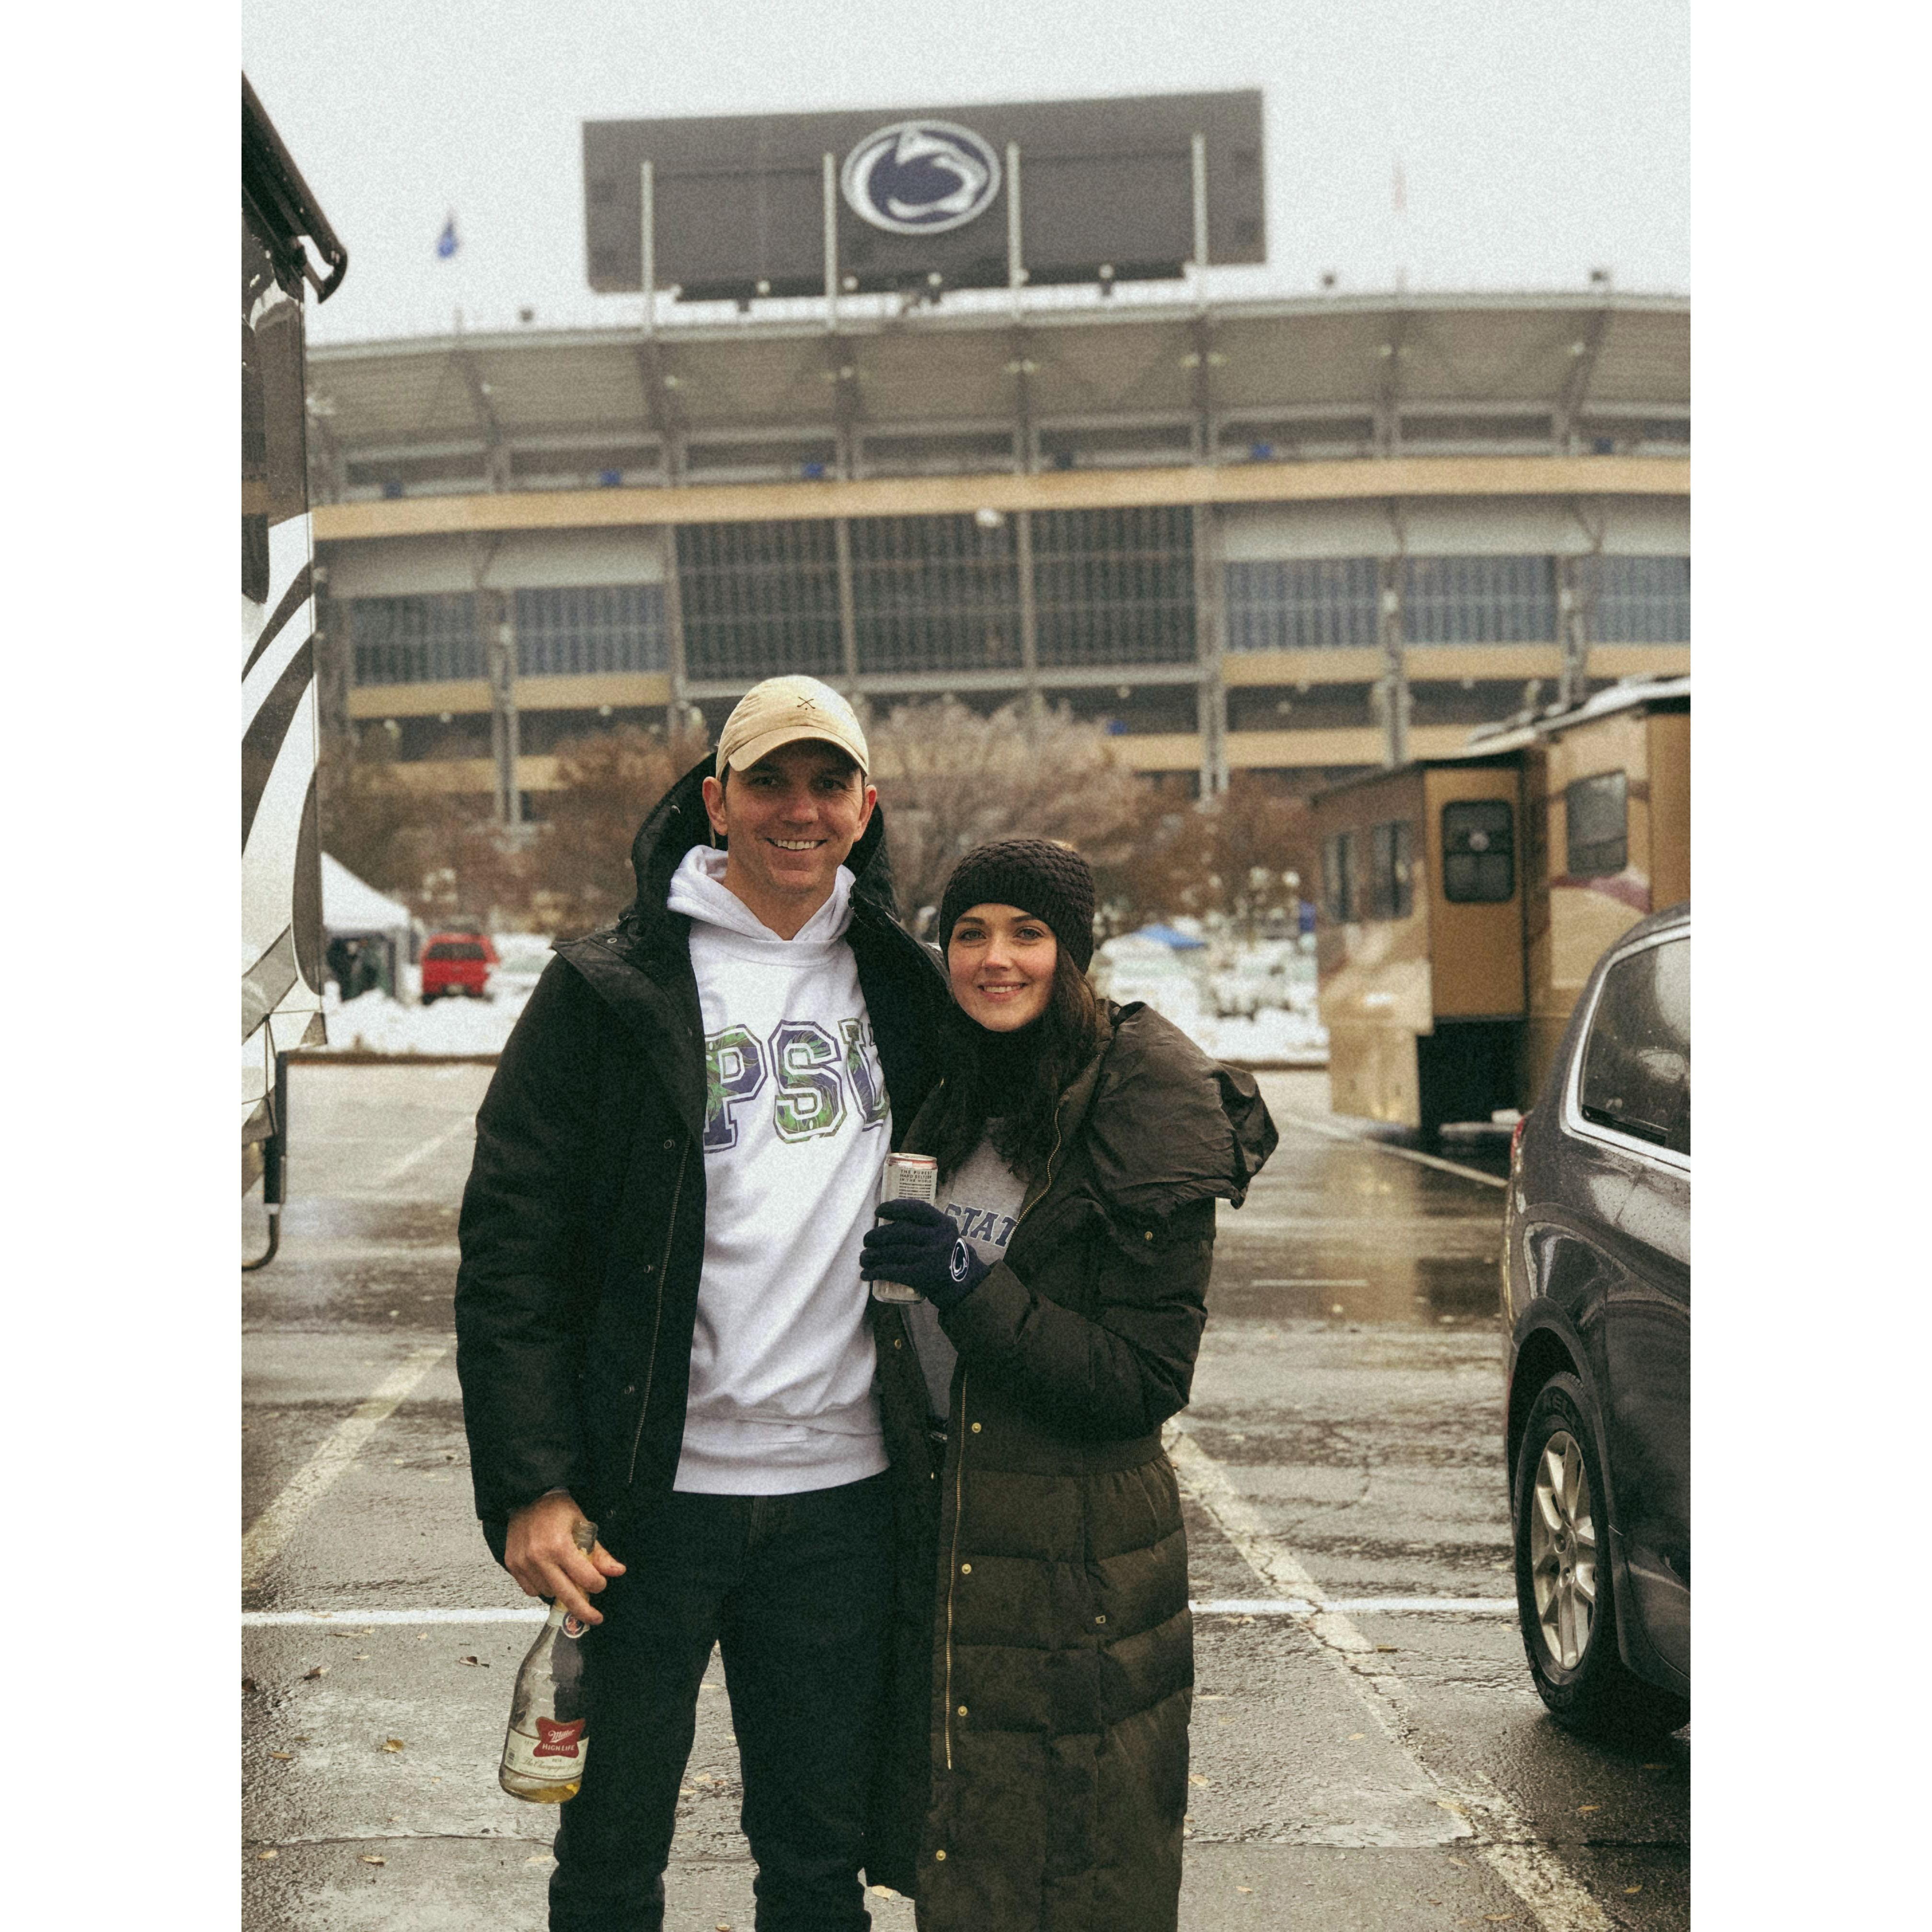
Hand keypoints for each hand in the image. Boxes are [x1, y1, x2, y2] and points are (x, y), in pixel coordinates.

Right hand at [503, 1493, 625, 1625]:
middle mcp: (539, 1557)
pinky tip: (550, 1576)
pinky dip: (543, 1587)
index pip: (584, 1578)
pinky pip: (531, 1589)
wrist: (527, 1496)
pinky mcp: (513, 1565)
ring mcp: (524, 1563)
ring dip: (561, 1592)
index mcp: (559, 1545)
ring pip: (548, 1593)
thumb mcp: (583, 1525)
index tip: (601, 1584)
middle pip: (566, 1595)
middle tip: (594, 1617)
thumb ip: (599, 1552)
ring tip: (568, 1579)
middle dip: (583, 1611)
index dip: (597, 1584)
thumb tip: (617, 1571)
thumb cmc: (556, 1508)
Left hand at [861, 1198, 990, 1310]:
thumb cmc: (947, 1255)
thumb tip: (891, 1216)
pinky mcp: (922, 1276)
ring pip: (893, 1252)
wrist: (964, 1285)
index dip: (894, 1207)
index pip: (916, 1209)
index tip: (879, 1211)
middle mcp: (938, 1238)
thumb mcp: (945, 1234)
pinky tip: (865, 1274)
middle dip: (877, 1235)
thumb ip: (926, 1224)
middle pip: (900, 1232)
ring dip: (872, 1255)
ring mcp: (930, 1257)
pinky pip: (893, 1271)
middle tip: (867, 1240)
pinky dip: (875, 1272)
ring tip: (863, 1257)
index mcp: (943, 1224)